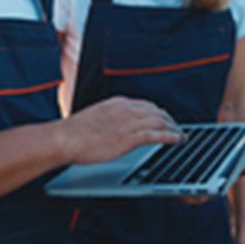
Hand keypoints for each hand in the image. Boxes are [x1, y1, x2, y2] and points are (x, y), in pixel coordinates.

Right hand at [57, 96, 181, 164]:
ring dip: (174, 128)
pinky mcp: (129, 138)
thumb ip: (107, 120)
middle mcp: (125, 110)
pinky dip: (170, 136)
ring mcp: (128, 123)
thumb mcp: (93, 119)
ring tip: (181, 135)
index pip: (145, 104)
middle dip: (169, 120)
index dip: (158, 112)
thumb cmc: (72, 132)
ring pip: (160, 122)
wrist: (63, 139)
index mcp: (116, 103)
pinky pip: (157, 135)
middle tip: (176, 128)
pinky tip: (177, 140)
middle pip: (156, 111)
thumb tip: (112, 128)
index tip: (163, 119)